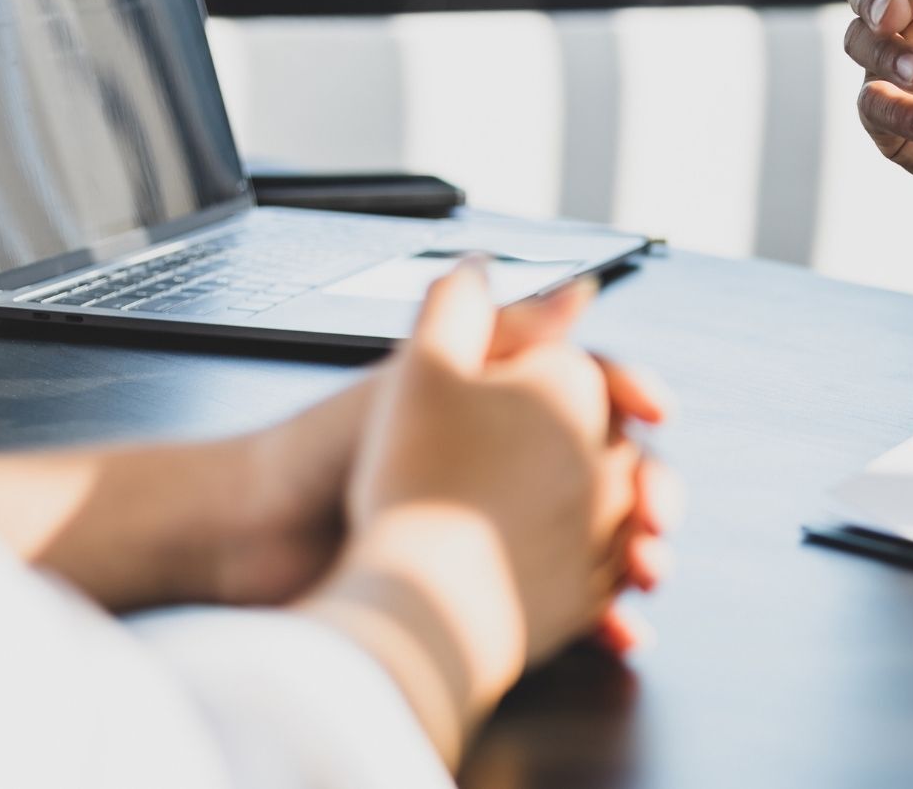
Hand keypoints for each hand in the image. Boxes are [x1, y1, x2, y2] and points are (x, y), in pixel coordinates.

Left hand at [295, 263, 671, 765]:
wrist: (255, 538)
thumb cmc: (324, 449)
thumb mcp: (422, 375)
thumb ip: (496, 328)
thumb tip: (580, 286)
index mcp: (496, 407)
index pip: (590, 391)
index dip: (630, 398)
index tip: (656, 411)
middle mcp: (507, 466)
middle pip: (610, 471)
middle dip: (650, 489)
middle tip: (656, 511)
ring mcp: (503, 531)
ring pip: (601, 540)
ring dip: (638, 554)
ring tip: (647, 569)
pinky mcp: (491, 593)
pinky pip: (567, 607)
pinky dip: (601, 616)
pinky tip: (619, 625)